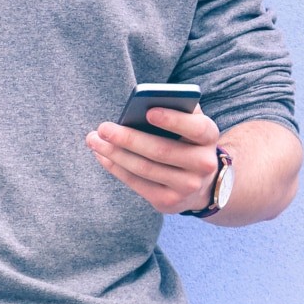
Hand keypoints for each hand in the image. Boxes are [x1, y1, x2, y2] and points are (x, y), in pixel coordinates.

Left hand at [86, 106, 222, 213]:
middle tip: (103, 128)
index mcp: (209, 138)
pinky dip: (115, 167)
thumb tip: (146, 101)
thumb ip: (176, 110)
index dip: (173, 120)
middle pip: (161, 151)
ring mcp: (187, 186)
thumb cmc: (185, 143)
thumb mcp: (188, 126)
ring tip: (94, 140)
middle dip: (128, 138)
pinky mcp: (168, 201)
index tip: (148, 111)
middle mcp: (203, 164)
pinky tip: (101, 156)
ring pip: (143, 168)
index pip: (196, 128)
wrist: (200, 183)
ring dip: (114, 153)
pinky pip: (135, 183)